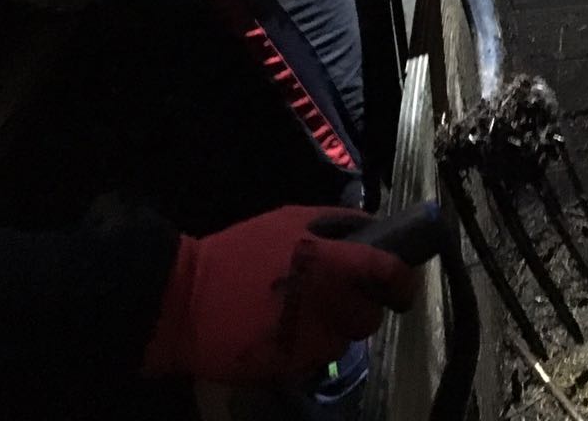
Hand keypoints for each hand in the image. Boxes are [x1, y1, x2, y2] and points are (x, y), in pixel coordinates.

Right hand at [142, 205, 416, 383]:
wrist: (184, 299)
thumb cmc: (239, 252)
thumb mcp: (290, 220)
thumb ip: (337, 224)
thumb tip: (374, 228)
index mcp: (330, 260)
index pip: (389, 273)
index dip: (403, 281)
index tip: (402, 285)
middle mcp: (327, 301)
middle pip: (370, 316)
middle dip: (362, 308)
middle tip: (342, 298)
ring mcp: (308, 338)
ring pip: (344, 341)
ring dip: (334, 328)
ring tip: (306, 313)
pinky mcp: (289, 365)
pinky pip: (316, 359)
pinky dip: (309, 347)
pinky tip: (287, 331)